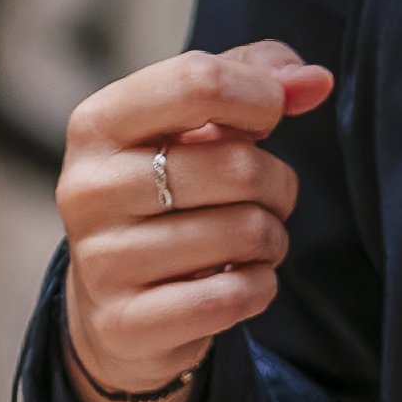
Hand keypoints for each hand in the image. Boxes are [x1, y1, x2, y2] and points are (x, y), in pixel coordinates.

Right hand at [47, 40, 330, 401]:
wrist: (113, 298)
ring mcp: (99, 260)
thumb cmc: (167, 188)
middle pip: (236, 165)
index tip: (271, 115)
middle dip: (277, 182)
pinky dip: (259, 286)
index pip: (196, 80)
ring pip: (245, 232)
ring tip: (249, 241)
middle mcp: (87, 189)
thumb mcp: (196, 120)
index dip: (261, 95)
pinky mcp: (124, 324)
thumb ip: (257, 77)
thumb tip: (315, 82)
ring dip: (272, 238)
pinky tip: (237, 279)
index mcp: (98, 124)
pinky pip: (234, 295)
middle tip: (266, 197)